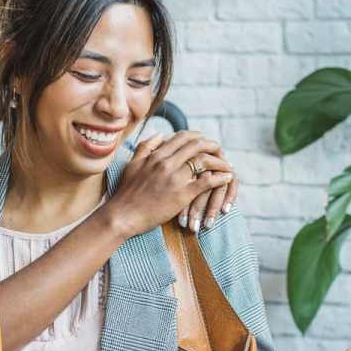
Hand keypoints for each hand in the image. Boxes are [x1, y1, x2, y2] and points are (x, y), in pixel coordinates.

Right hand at [105, 131, 234, 239]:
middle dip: (211, 145)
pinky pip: (207, 181)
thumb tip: (160, 135)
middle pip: (196, 145)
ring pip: (204, 161)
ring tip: (226, 164)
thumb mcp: (133, 164)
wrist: (122, 215)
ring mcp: (175, 178)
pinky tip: (227, 178)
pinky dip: (220, 177)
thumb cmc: (126, 193)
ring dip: (219, 160)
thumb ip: (146, 147)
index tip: (204, 141)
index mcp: (156, 155)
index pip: (182, 137)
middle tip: (219, 150)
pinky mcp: (181, 195)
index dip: (197, 136)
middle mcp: (166, 163)